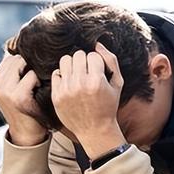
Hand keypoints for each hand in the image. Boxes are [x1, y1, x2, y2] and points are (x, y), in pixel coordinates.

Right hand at [0, 53, 47, 145]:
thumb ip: (12, 68)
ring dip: (33, 73)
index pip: (9, 56)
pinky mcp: (17, 97)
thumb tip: (17, 41)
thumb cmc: (24, 107)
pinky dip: (38, 82)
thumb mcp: (12, 87)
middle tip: (31, 83)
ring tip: (33, 87)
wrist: (27, 134)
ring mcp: (4, 91)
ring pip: (23, 64)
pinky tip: (36, 93)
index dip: (22, 63)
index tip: (26, 76)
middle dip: (27, 66)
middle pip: (16, 58)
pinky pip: (32, 76)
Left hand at [51, 43, 126, 158]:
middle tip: (87, 72)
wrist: (94, 130)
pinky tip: (69, 83)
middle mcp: (80, 84)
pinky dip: (63, 76)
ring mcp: (66, 90)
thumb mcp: (117, 83)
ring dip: (72, 65)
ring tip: (77, 75)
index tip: (98, 72)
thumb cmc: (108, 106)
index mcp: (96, 81)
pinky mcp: (56, 96)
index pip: (93, 55)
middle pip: (78, 55)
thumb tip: (97, 44)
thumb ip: (111, 61)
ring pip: (65, 60)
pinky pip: (56, 73)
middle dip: (84, 61)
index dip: (96, 62)